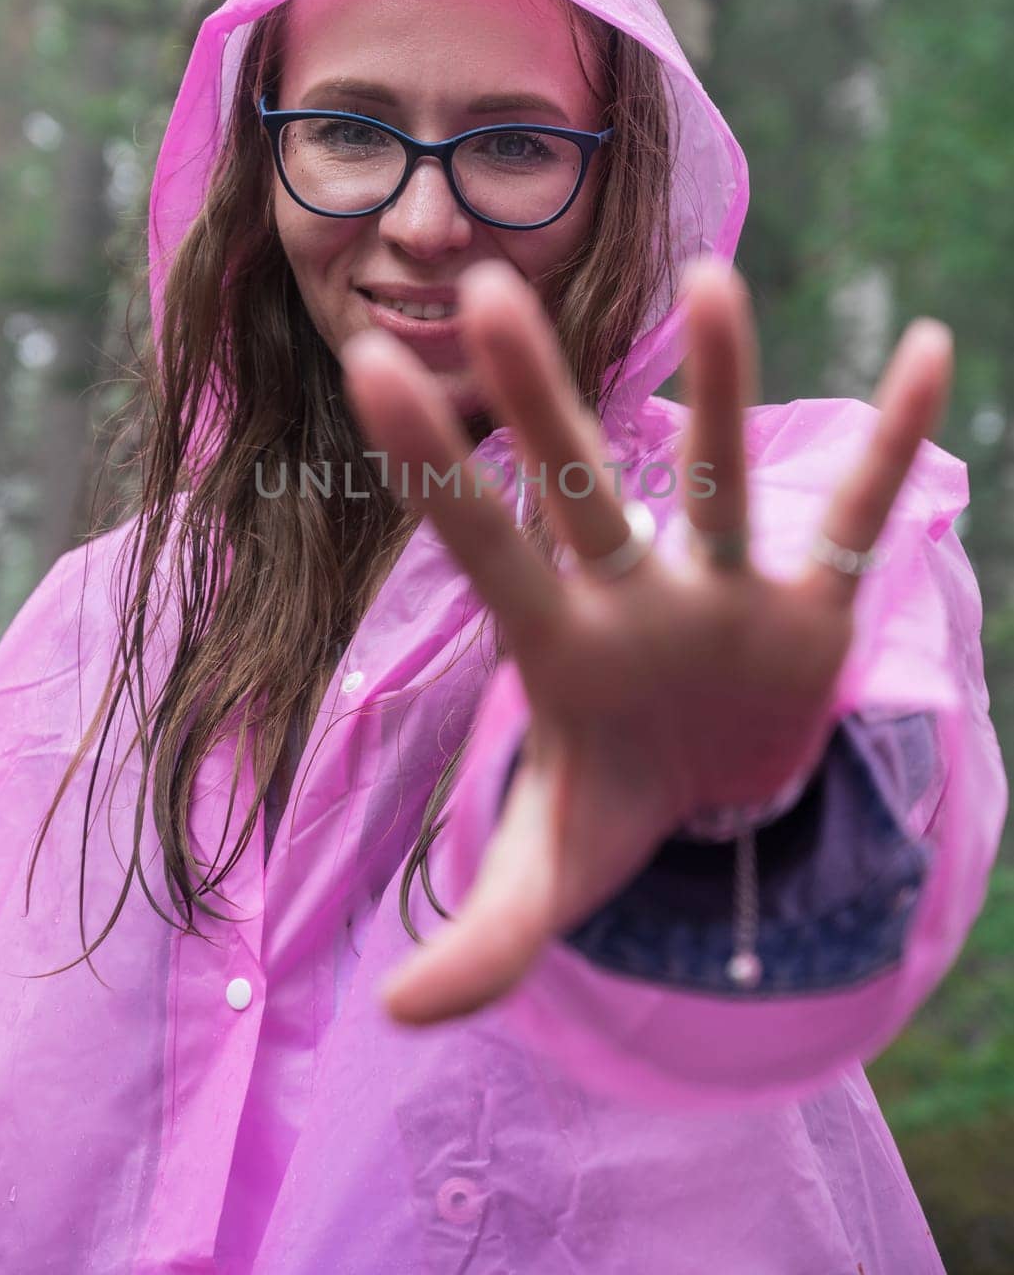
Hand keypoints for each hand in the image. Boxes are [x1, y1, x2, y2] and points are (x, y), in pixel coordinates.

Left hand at [339, 255, 952, 1026]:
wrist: (714, 782)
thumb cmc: (614, 802)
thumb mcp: (556, 872)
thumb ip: (486, 938)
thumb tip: (396, 1019)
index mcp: (558, 643)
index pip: (485, 548)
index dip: (433, 473)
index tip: (370, 367)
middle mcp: (634, 592)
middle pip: (583, 489)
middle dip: (542, 403)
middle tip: (487, 285)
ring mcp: (725, 588)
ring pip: (719, 477)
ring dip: (722, 387)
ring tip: (712, 281)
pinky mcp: (812, 602)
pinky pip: (853, 512)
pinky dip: (892, 443)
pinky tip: (930, 355)